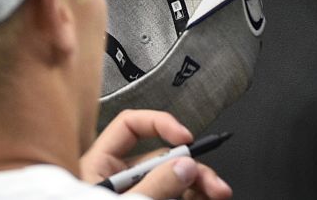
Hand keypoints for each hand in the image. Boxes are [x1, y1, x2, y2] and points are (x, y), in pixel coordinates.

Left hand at [80, 109, 232, 199]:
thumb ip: (155, 185)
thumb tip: (183, 164)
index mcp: (99, 166)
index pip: (130, 127)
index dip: (159, 124)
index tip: (184, 137)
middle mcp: (118, 179)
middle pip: (162, 158)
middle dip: (191, 166)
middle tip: (212, 182)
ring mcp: (134, 197)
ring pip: (173, 181)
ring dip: (199, 186)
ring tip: (217, 194)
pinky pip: (173, 199)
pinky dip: (191, 199)